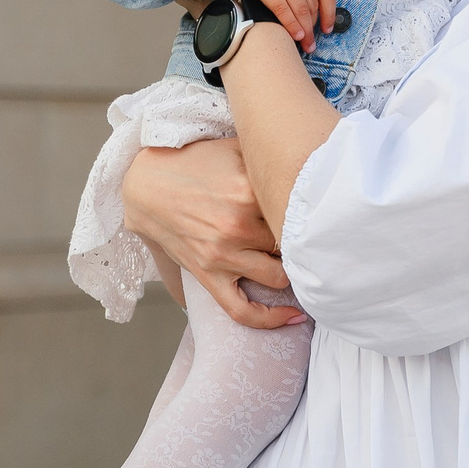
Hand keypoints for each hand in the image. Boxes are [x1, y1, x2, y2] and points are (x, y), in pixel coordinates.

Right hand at [121, 138, 301, 329]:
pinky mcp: (208, 275)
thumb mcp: (233, 148)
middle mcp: (238, 226)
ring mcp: (222, 254)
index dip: (314, 211)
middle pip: (291, 243)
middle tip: (316, 241)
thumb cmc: (192, 162)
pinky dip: (271, 319)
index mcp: (248, 191)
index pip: (297, 209)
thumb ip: (269, 154)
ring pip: (278, 276)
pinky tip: (294, 317)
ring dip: (293, 272)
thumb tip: (307, 156)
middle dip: (305, 242)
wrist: (145, 185)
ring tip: (303, 267)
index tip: (323, 214)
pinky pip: (242, 310)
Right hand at [200, 0, 334, 50]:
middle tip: (314, 42)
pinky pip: (284, 13)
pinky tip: (295, 36)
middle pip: (313, 6)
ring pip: (301, 13)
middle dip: (315, 27)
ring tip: (306, 45)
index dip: (330, 14)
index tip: (328, 27)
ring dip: (306, 32)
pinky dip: (292, 27)